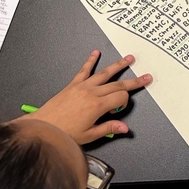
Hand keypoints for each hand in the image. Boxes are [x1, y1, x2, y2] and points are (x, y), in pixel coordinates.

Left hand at [26, 51, 152, 142]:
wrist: (43, 127)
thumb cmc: (64, 133)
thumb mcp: (89, 136)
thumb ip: (108, 128)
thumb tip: (124, 128)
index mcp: (97, 106)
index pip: (120, 97)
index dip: (124, 102)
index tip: (119, 109)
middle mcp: (91, 93)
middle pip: (117, 84)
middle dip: (134, 81)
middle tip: (146, 77)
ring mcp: (82, 87)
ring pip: (104, 73)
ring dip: (118, 65)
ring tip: (129, 59)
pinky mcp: (73, 84)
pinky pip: (84, 70)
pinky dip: (90, 61)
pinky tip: (96, 53)